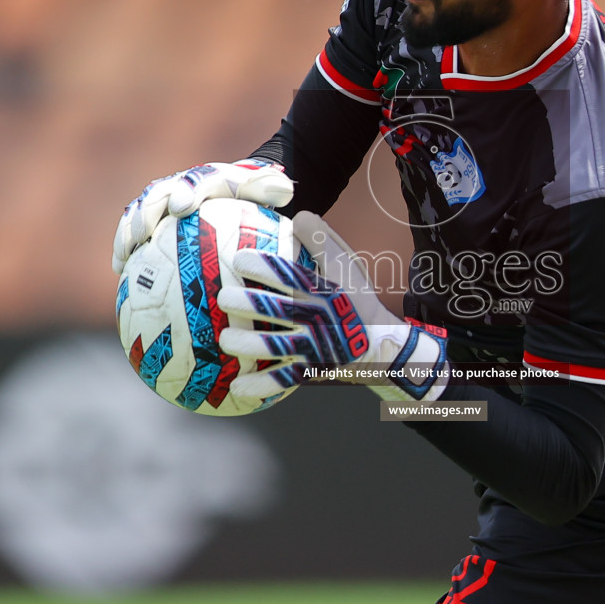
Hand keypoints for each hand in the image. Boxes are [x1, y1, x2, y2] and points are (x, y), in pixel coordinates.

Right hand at [112, 159, 293, 272]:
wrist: (238, 190)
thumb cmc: (256, 196)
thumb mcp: (269, 191)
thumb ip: (273, 189)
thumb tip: (287, 190)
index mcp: (207, 179)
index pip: (195, 181)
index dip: (185, 191)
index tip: (181, 207)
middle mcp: (179, 187)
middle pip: (155, 196)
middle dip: (145, 213)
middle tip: (141, 234)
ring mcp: (162, 203)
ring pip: (137, 214)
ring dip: (126, 234)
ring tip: (121, 260)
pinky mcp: (153, 220)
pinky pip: (136, 235)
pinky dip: (126, 250)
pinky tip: (121, 274)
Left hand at [216, 211, 448, 402]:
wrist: (380, 342)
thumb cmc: (356, 298)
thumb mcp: (347, 264)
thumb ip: (322, 239)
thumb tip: (297, 216)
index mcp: (321, 290)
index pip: (289, 275)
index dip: (263, 266)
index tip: (238, 259)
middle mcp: (315, 317)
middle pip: (276, 310)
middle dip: (246, 304)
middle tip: (224, 299)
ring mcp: (313, 346)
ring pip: (275, 347)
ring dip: (248, 344)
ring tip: (226, 340)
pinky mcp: (311, 368)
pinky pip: (284, 379)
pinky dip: (261, 385)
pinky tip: (238, 387)